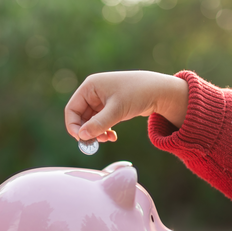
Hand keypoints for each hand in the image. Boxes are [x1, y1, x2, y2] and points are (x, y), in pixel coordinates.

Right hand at [64, 71, 188, 141]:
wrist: (159, 91)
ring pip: (90, 121)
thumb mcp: (117, 109)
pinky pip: (100, 122)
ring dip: (96, 132)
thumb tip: (82, 137)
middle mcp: (93, 92)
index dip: (73, 126)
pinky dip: (104, 130)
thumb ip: (98, 124)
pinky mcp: (110, 107)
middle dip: (87, 131)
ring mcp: (102, 100)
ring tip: (107, 139)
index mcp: (90, 87)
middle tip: (95, 144)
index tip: (81, 139)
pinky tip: (113, 136)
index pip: (72, 109)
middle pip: (80, 117)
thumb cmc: (138, 93)